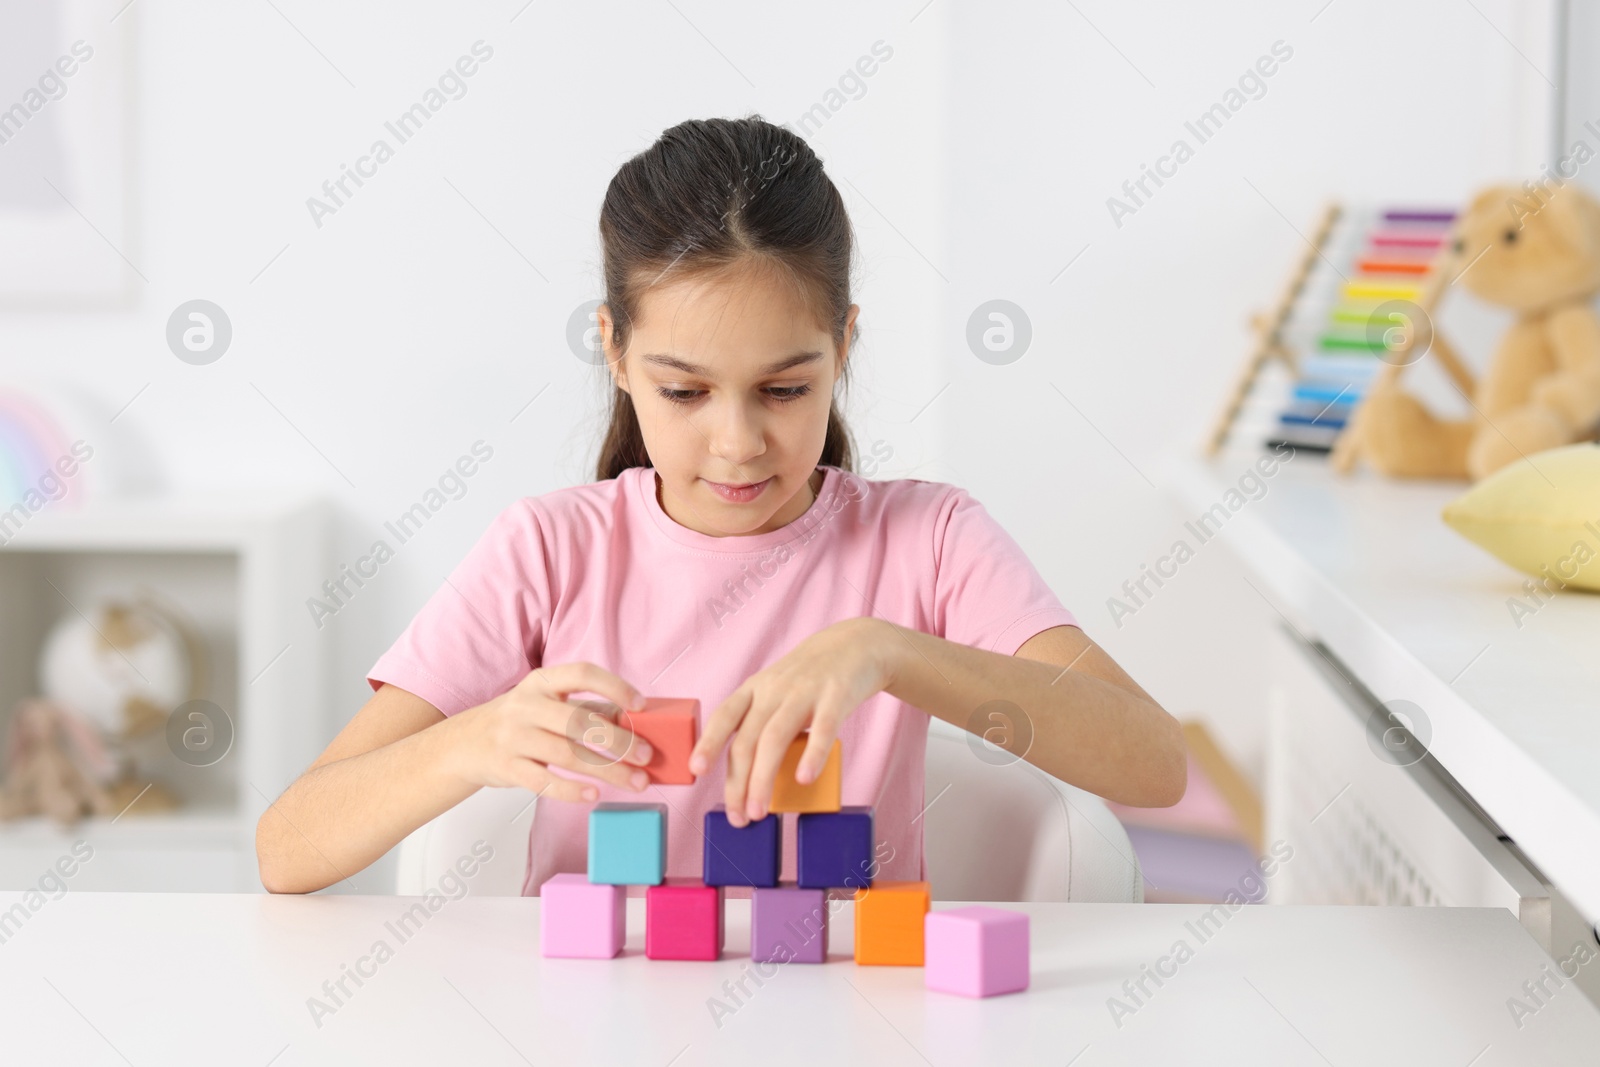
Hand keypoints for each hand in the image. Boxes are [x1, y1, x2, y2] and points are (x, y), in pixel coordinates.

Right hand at [445, 662, 655, 802]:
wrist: (464, 744)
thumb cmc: (519, 722)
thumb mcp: (547, 704)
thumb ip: (587, 709)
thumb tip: (636, 719)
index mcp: (541, 682)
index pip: (582, 673)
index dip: (614, 686)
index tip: (641, 704)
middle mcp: (525, 705)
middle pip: (579, 721)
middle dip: (620, 741)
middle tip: (648, 756)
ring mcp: (513, 737)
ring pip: (568, 755)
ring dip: (608, 771)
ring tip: (636, 782)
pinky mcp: (506, 767)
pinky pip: (544, 782)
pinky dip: (572, 790)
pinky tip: (595, 794)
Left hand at [689, 618, 895, 826]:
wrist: (857, 643)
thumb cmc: (811, 678)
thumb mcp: (776, 690)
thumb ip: (761, 724)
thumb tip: (747, 777)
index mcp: (756, 688)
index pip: (725, 716)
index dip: (709, 742)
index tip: (695, 770)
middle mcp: (775, 689)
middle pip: (748, 738)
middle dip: (738, 781)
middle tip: (738, 817)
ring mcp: (805, 692)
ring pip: (775, 738)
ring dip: (762, 778)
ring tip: (759, 811)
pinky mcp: (837, 696)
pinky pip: (823, 729)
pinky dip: (812, 755)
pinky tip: (804, 779)